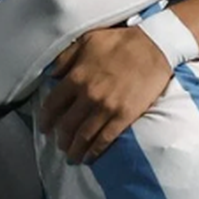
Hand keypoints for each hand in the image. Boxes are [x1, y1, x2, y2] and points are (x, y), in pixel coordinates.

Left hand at [39, 26, 172, 163]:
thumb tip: (52, 75)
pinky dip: (94, 151)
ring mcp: (106, 108)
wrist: (154, 46)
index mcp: (76, 77)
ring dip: (74, 149)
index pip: (52, 105)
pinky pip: (105, 139)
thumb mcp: (86, 41)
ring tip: (71, 156)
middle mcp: (88, 96)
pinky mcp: (124, 116)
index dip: (45, 119)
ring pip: (83, 136)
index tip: (44, 128)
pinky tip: (89, 157)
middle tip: (59, 145)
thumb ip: (66, 58)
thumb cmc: (119, 41)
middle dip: (60, 139)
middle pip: (66, 125)